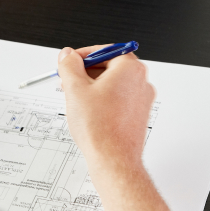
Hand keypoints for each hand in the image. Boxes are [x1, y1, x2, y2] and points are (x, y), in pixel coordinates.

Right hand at [58, 45, 154, 167]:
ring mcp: (142, 99)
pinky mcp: (138, 114)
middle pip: (109, 66)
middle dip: (86, 72)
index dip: (82, 55)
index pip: (104, 50)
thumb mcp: (75, 88)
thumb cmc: (100, 128)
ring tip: (76, 98)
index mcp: (130, 68)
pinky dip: (103, 99)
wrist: (113, 160)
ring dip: (93, 86)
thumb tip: (67, 55)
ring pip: (113, 83)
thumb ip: (69, 65)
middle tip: (69, 79)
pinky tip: (88, 111)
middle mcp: (141, 80)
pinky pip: (119, 98)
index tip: (70, 61)